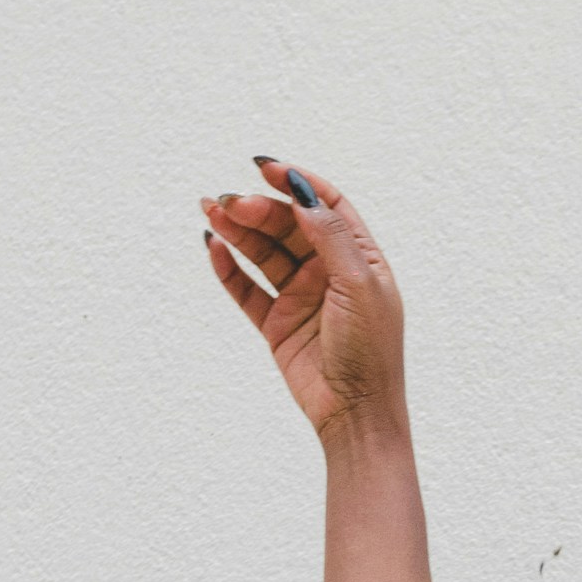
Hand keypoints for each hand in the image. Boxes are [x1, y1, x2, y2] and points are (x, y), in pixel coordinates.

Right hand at [202, 160, 407, 444]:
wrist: (356, 412)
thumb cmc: (371, 351)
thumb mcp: (358, 285)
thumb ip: (331, 236)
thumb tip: (303, 193)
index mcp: (359, 258)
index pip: (325, 205)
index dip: (296, 183)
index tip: (266, 169)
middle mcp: (329, 273)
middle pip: (288, 225)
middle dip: (259, 209)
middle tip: (231, 202)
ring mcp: (301, 297)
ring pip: (264, 253)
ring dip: (238, 231)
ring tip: (211, 211)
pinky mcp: (278, 324)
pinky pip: (248, 290)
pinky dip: (230, 269)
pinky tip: (214, 249)